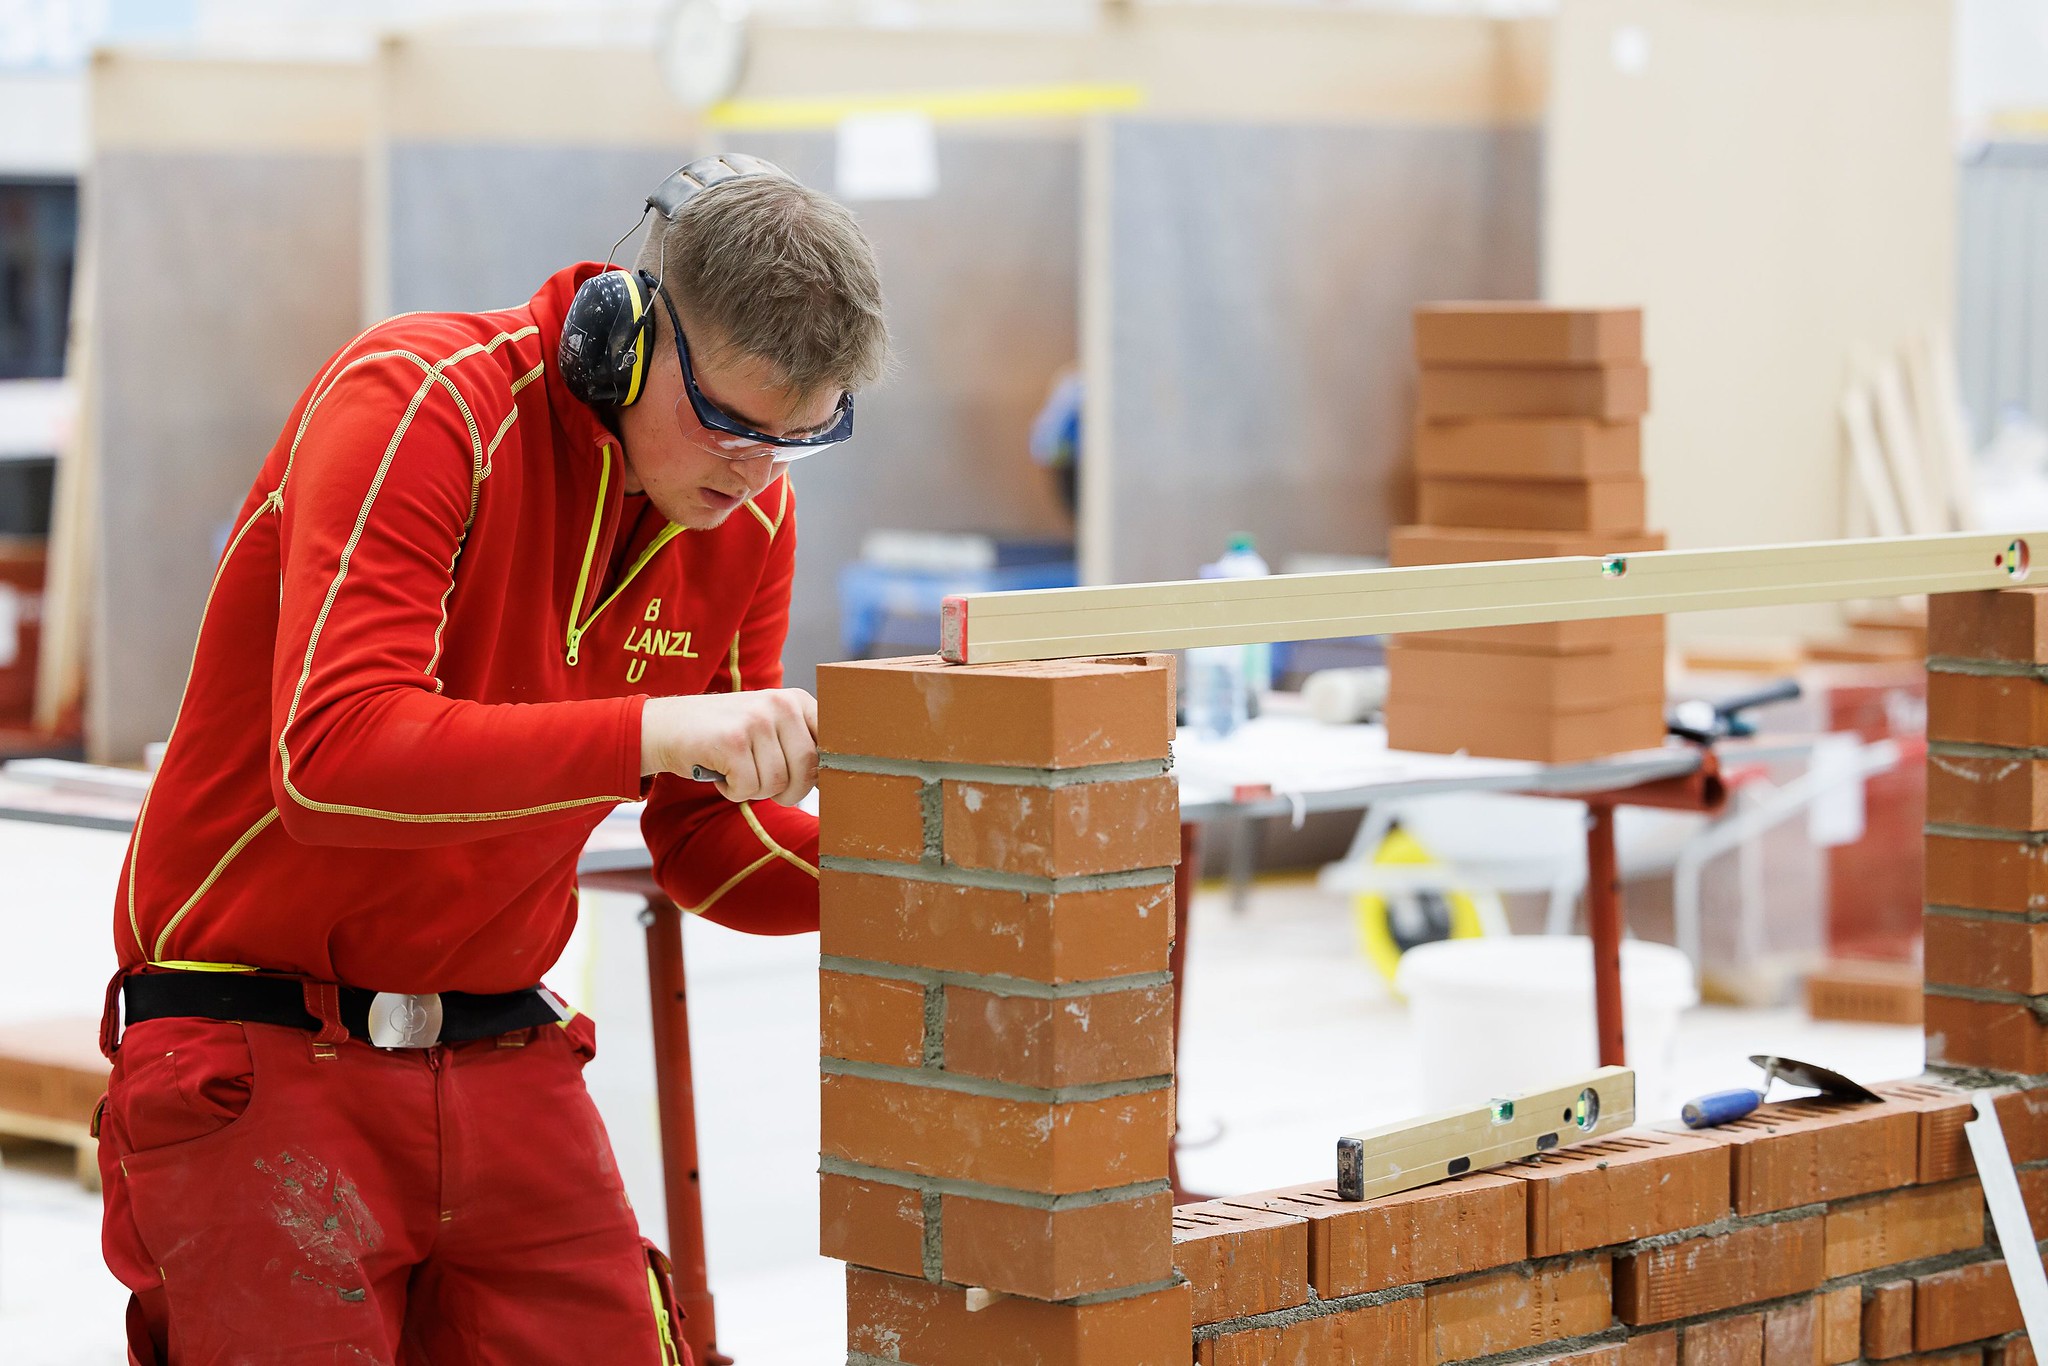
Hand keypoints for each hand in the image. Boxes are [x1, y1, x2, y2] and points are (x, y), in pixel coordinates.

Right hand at [640, 690, 818, 805]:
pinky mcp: (732, 741)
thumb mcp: (768, 727)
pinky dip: (732, 791)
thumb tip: (835, 781)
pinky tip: (720, 772)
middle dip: (788, 791)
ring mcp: (756, 720)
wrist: (663, 726)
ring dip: (754, 790)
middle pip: (807, 770)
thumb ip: (799, 745)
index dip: (821, 773)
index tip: (806, 782)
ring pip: (777, 784)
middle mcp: (780, 704)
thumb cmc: (723, 736)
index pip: (832, 743)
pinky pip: (748, 789)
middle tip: (762, 784)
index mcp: (795, 700)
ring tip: (735, 769)